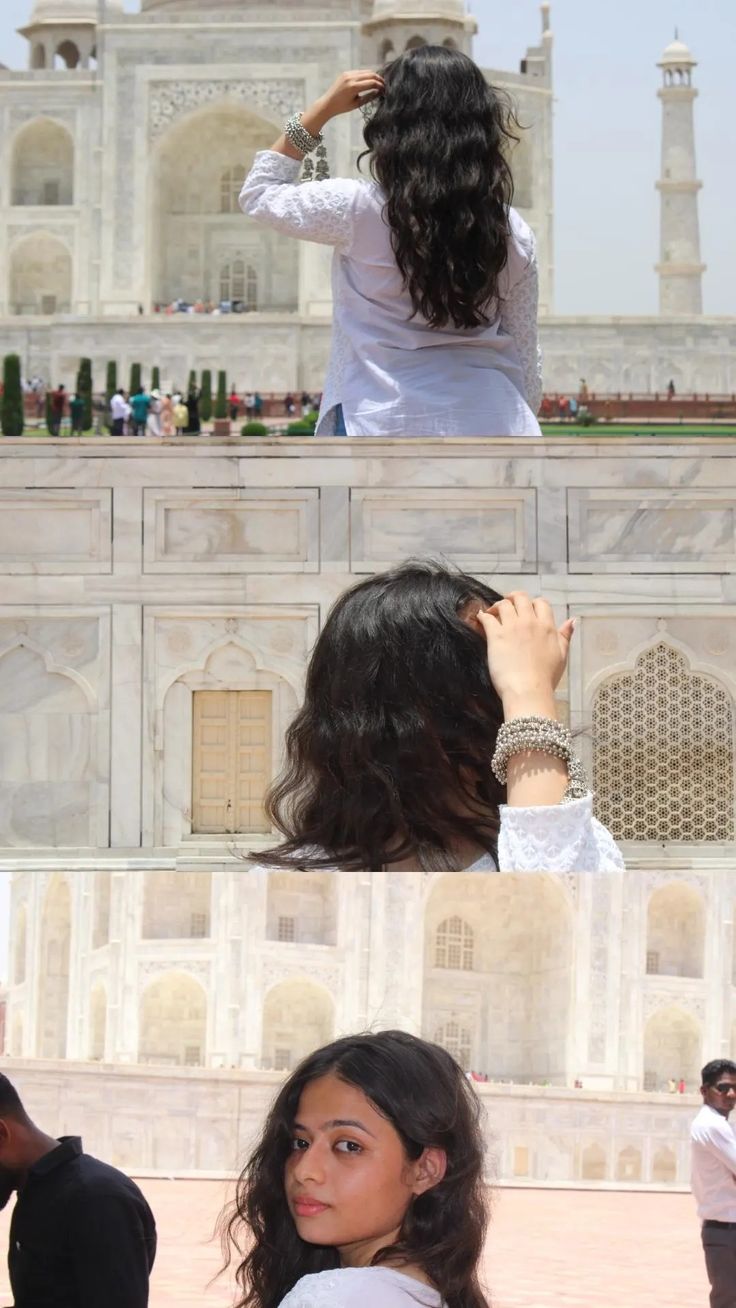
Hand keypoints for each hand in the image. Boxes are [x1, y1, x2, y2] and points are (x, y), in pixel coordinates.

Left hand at [315, 70, 384, 120]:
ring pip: (365, 71)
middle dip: (378, 79)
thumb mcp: (357, 104)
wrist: (328, 103)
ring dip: (373, 76)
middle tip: (384, 84)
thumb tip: (379, 92)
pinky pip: (359, 72)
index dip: (380, 85)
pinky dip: (365, 75)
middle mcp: (351, 78)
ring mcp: (348, 74)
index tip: (385, 89)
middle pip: (370, 74)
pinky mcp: (346, 73)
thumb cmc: (342, 107)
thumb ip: (369, 97)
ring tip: (378, 82)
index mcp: (353, 87)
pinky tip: (369, 80)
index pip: (372, 83)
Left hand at [476, 592, 574, 716]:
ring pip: (503, 604)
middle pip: (520, 598)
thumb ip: (565, 636)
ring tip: (493, 613)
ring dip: (497, 606)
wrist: (529, 690)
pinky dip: (482, 616)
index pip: (541, 603)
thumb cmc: (546, 678)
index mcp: (547, 627)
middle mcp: (530, 622)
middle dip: (514, 598)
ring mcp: (512, 628)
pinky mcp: (496, 636)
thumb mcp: (562, 655)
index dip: (534, 604)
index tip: (528, 611)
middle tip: (508, 604)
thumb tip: (572, 620)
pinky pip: (487, 618)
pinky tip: (480, 618)